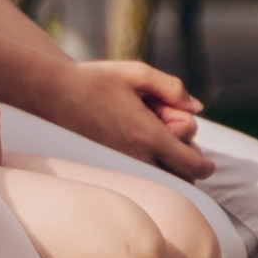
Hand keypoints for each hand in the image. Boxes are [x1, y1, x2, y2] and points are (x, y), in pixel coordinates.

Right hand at [44, 60, 211, 180]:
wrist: (49, 94)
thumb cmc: (94, 79)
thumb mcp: (137, 73)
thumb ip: (172, 87)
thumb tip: (196, 108)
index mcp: (149, 135)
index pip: (192, 166)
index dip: (205, 167)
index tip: (208, 163)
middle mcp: (136, 157)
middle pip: (178, 181)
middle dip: (187, 168)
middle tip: (180, 148)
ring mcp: (119, 167)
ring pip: (157, 184)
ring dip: (166, 171)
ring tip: (159, 148)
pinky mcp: (105, 169)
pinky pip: (136, 181)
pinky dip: (146, 172)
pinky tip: (138, 152)